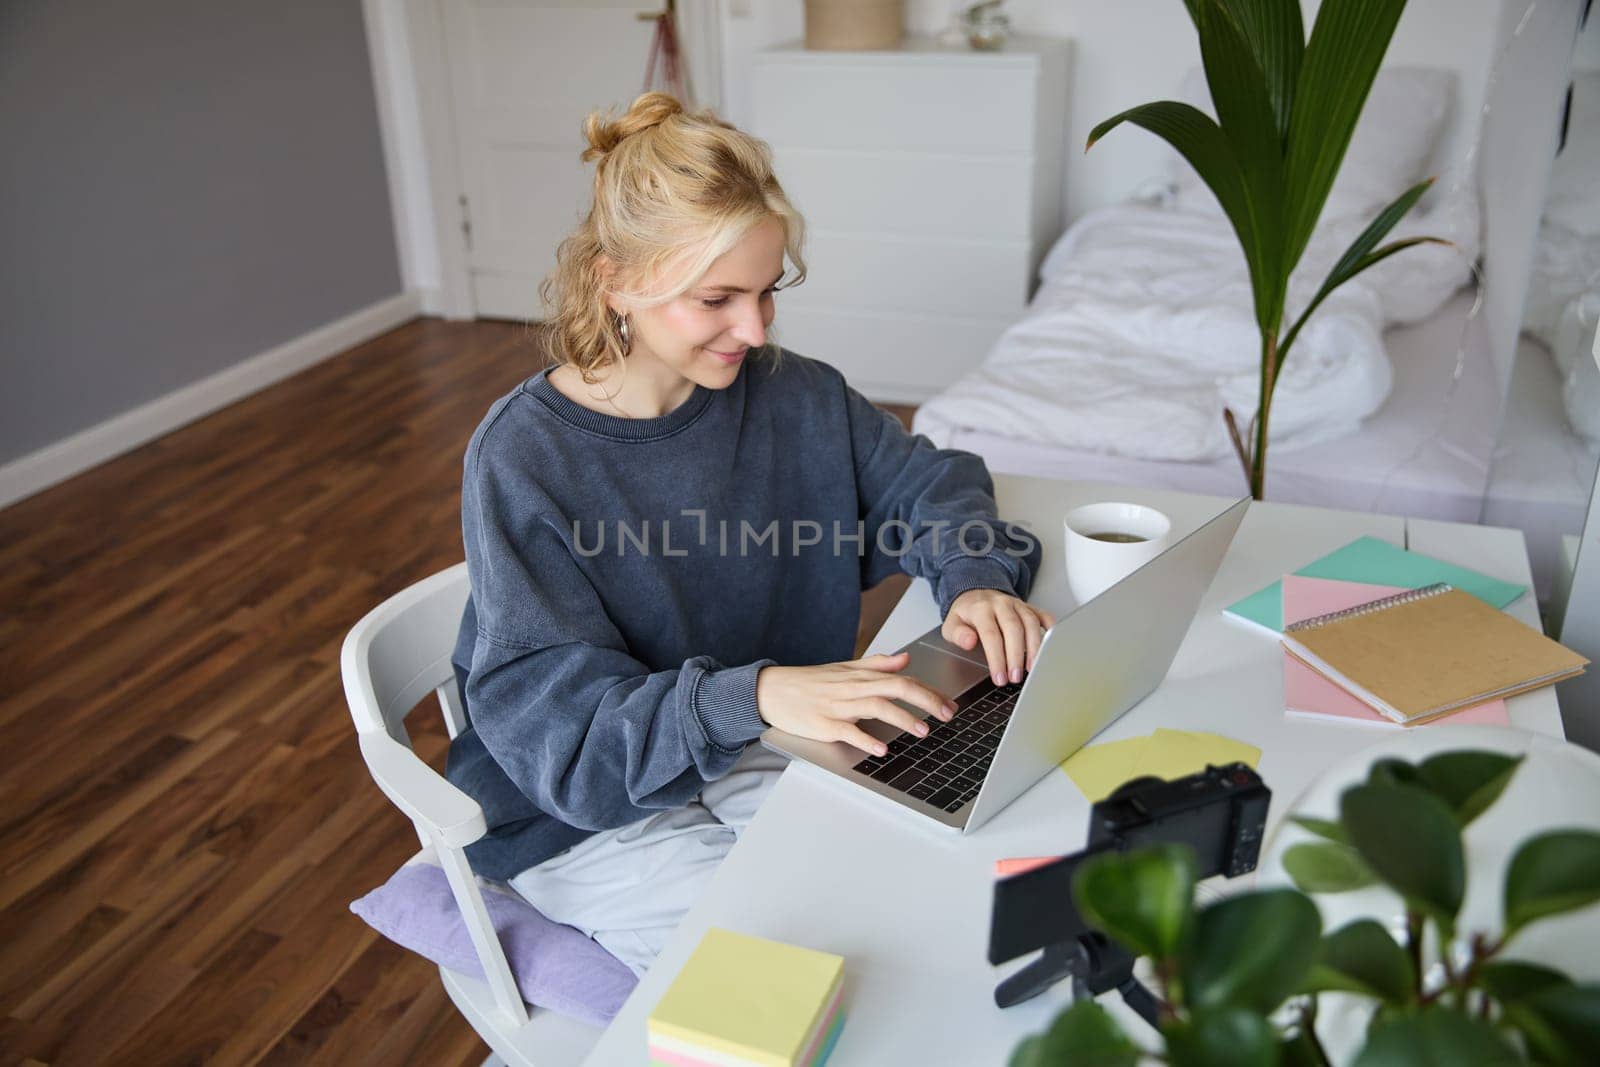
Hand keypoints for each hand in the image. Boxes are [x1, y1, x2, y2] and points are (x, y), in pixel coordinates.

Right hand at [756, 653, 957, 756]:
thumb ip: (875, 664)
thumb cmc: (808, 682)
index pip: (901, 678)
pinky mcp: (823, 724)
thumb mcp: (843, 668)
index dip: (927, 689)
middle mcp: (852, 687)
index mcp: (859, 675)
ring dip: (902, 718)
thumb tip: (904, 659)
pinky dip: (866, 739)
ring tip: (922, 732)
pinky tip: (881, 749)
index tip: (948, 703)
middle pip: (895, 688)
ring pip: (876, 706)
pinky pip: (848, 731)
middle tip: (946, 714)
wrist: (771, 690)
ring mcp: (838, 706)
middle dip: (925, 700)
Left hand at [942, 588, 1056, 686]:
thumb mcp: (951, 624)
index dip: (996, 658)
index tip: (999, 677)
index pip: (991, 634)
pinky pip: (1045, 616)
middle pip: (1013, 629)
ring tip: (1033, 669)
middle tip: (1015, 678)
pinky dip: (1052, 630)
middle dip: (1016, 656)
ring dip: (1034, 648)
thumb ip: (957, 634)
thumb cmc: (966, 615)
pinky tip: (1052, 647)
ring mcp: (1018, 605)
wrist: (976, 594)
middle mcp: (1001, 604)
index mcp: (981, 609)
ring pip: (1031, 623)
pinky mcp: (1030, 608)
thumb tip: (969, 641)